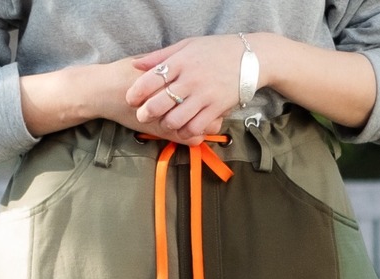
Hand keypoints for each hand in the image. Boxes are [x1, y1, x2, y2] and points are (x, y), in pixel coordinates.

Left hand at [127, 36, 247, 145]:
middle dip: (147, 113)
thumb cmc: (215, 50)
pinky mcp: (217, 109)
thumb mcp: (187, 46)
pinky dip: (186, 132)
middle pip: (160, 103)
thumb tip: (137, 65)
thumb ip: (161, 57)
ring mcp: (204, 96)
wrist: (249, 58)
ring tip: (164, 123)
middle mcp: (191, 79)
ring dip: (166, 125)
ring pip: (176, 119)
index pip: (152, 79)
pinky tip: (183, 130)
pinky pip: (196, 127)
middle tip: (142, 116)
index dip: (137, 92)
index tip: (130, 99)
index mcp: (181, 62)